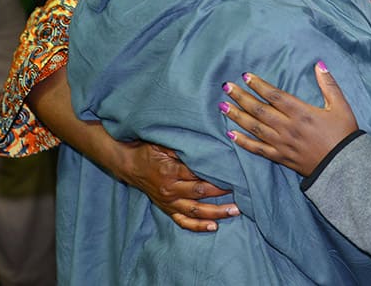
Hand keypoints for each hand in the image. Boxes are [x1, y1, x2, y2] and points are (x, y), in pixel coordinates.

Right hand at [117, 142, 238, 231]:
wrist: (128, 164)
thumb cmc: (147, 150)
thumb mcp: (164, 143)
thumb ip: (183, 147)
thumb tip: (206, 146)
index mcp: (170, 171)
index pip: (198, 175)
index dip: (217, 175)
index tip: (234, 173)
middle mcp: (170, 189)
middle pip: (201, 193)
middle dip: (222, 192)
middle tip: (241, 190)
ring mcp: (168, 202)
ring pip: (196, 211)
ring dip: (216, 213)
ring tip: (235, 211)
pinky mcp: (167, 209)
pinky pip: (183, 221)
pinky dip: (198, 226)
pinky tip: (214, 227)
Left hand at [221, 62, 357, 176]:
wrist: (345, 167)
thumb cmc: (344, 135)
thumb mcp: (341, 106)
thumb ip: (329, 84)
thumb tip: (319, 64)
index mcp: (301, 113)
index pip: (274, 96)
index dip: (259, 85)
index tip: (245, 76)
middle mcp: (288, 127)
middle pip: (259, 110)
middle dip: (241, 97)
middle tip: (226, 87)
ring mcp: (282, 144)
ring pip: (255, 128)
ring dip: (237, 116)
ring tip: (223, 106)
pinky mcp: (281, 157)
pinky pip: (258, 149)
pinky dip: (243, 142)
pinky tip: (231, 134)